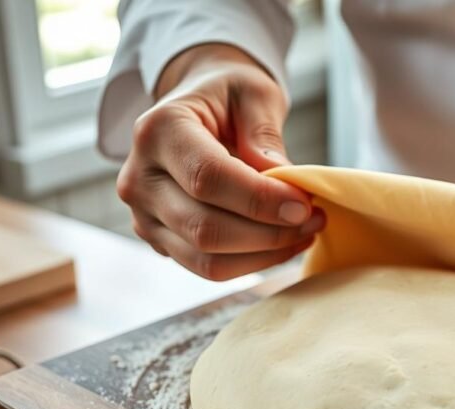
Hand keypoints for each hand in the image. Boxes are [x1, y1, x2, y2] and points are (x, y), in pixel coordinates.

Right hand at [116, 43, 323, 280]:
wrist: (196, 109)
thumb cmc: (226, 95)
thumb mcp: (252, 94)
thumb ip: (264, 135)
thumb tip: (283, 183)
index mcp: (158, 130)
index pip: (208, 178)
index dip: (260, 200)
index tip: (305, 205)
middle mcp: (140, 177)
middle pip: (205, 228)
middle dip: (269, 233)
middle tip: (315, 219)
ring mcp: (143, 215)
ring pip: (207, 260)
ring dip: (265, 255)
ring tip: (305, 232)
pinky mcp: (159, 240)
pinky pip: (208, 268)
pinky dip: (252, 262)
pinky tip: (284, 242)